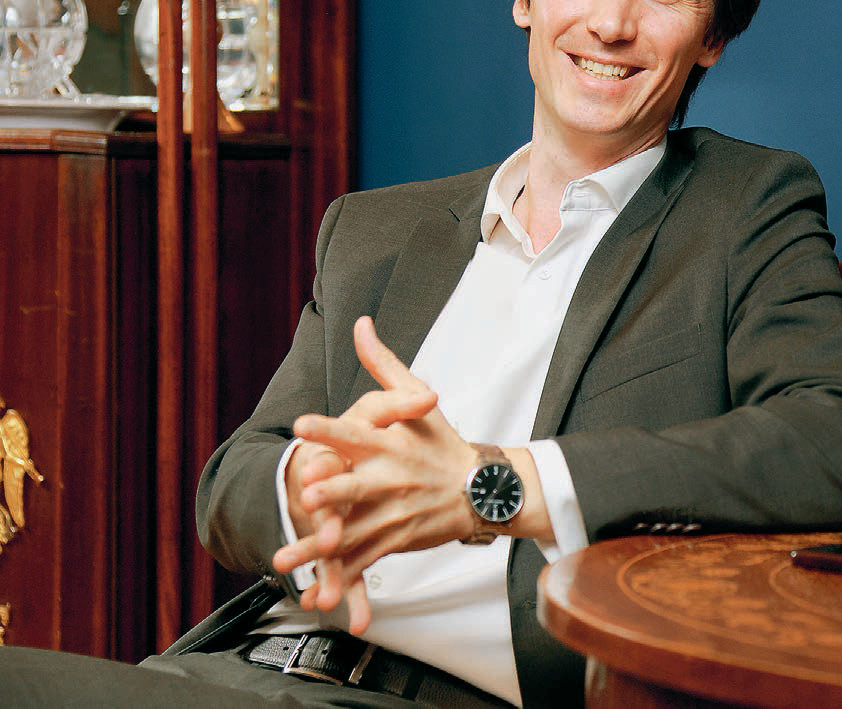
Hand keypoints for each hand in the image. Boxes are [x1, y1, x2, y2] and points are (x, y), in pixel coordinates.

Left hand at [283, 316, 475, 613]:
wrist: (482, 489)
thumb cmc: (442, 441)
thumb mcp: (417, 398)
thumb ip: (382, 364)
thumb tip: (361, 324)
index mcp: (392, 443)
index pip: (358, 432)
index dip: (330, 427)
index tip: (303, 424)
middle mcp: (392, 478)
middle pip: (359, 485)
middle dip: (334, 491)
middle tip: (307, 493)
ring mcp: (395, 512)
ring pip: (353, 531)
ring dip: (320, 547)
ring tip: (285, 559)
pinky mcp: (398, 539)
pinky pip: (366, 559)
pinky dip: (341, 576)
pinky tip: (315, 590)